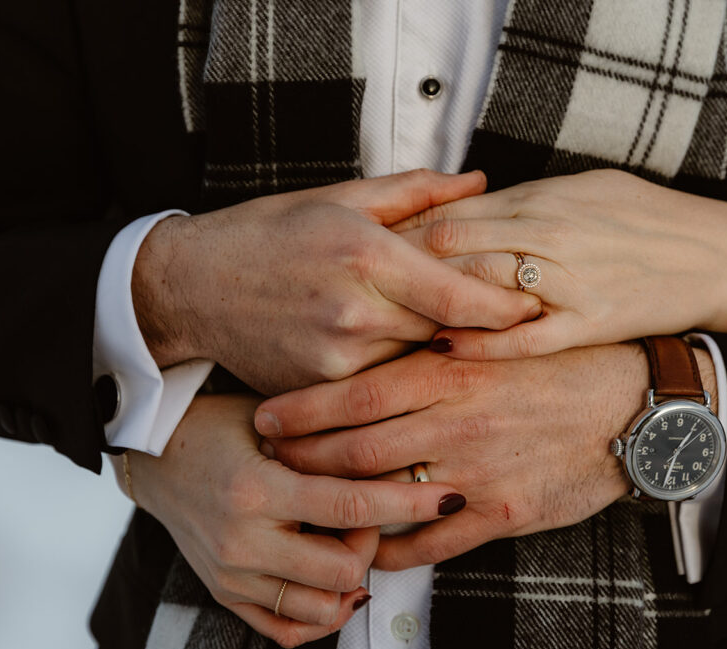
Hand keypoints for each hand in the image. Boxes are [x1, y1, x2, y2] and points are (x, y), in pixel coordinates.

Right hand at [119, 394, 466, 647]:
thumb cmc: (220, 424)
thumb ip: (328, 438)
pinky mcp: (225, 595)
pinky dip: (323, 613)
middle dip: (374, 542)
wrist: (152, 455)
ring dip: (351, 578)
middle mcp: (242, 541)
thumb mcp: (273, 419)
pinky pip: (287, 631)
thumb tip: (400, 448)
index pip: (350, 506)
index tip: (450, 497)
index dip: (408, 504)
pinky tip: (337, 581)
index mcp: (257, 489)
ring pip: (321, 608)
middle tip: (370, 510)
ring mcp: (231, 576)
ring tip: (346, 539)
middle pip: (343, 569)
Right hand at [132, 170, 540, 393]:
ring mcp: (336, 358)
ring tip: (463, 351)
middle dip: (480, 333)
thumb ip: (415, 193)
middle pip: (446, 334)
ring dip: (438, 355)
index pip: (459, 297)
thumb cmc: (268, 234)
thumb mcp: (339, 198)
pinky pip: (378, 386)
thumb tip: (479, 181)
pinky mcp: (319, 388)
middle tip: (514, 329)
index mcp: (366, 256)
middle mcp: (355, 312)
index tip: (534, 310)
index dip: (507, 309)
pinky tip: (404, 364)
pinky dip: (397, 375)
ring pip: (416, 364)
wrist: (192, 287)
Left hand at [255, 345, 714, 570]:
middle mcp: (458, 422)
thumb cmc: (565, 362)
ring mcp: (479, 471)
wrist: (635, 405)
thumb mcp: (501, 337)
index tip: (265, 416)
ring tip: (306, 506)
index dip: (303, 409)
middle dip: (303, 459)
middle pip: (357, 448)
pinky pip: (432, 544)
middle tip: (270, 461)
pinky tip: (369, 550)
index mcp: (455, 370)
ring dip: (338, 505)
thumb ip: (441, 347)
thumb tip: (386, 346)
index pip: (359, 392)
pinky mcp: (504, 512)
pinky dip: (392, 551)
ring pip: (386, 496)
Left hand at [393, 169, 726, 359]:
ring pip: (479, 291)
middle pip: (450, 252)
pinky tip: (444, 349)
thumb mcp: (580, 188)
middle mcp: (547, 237)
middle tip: (354, 298)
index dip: (401, 237)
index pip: (450, 215)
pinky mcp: (587, 325)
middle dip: (397, 275)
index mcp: (542, 199)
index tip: (365, 256)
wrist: (714, 255)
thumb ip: (519, 201)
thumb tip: (463, 205)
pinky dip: (482, 343)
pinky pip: (524, 339)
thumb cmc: (643, 217)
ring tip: (386, 327)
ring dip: (428, 310)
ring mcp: (567, 283)